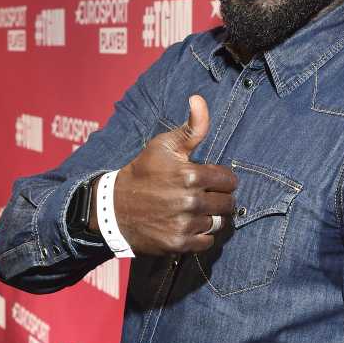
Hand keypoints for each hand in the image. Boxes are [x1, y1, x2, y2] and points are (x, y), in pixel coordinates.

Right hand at [109, 95, 237, 255]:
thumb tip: (199, 99)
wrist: (113, 208)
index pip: (229, 180)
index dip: (221, 179)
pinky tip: (189, 225)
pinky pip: (207, 242)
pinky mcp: (179, 244)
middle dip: (219, 199)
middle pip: (227, 204)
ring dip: (211, 217)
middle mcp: (190, 202)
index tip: (210, 179)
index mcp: (191, 175)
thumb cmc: (142, 172)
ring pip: (218, 223)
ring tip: (195, 211)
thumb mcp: (163, 145)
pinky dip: (202, 235)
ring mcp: (184, 225)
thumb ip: (190, 126)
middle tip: (204, 196)